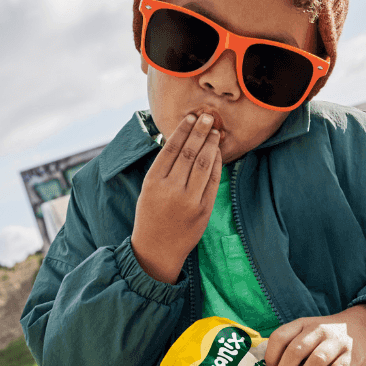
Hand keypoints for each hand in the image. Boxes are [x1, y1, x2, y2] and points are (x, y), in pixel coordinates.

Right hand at [132, 111, 223, 283]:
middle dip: (199, 131)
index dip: (183, 130)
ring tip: (214, 131)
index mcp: (153, 182)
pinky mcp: (203, 209)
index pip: (171, 148)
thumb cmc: (150, 216)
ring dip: (210, 144)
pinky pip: (213, 180)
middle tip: (207, 116)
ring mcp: (189, 200)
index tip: (190, 117)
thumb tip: (180, 139)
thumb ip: (163, 168)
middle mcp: (171, 189)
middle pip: (190, 152)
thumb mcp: (148, 189)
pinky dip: (216, 163)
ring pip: (204, 164)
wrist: (157, 249)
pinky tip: (217, 152)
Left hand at [264, 303, 365, 365]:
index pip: (280, 336)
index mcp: (304, 324)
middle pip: (296, 349)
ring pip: (317, 360)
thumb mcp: (307, 331)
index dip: (272, 355)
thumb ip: (291, 344)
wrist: (362, 329)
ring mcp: (337, 342)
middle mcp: (320, 330)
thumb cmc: (326, 337)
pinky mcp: (352, 356)